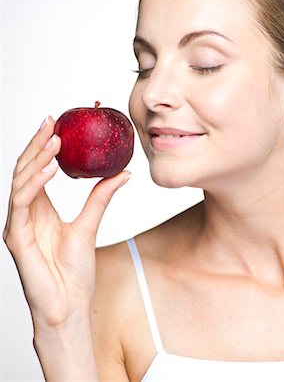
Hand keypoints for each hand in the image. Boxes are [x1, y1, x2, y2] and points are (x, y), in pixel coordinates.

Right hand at [3, 116, 130, 329]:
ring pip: (20, 181)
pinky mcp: (15, 237)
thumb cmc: (75, 273)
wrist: (69, 307)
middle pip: (25, 170)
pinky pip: (21, 202)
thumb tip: (123, 173)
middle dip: (36, 144)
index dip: (43, 146)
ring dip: (35, 158)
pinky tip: (48, 167)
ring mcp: (17, 224)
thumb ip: (101, 197)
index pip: (37, 170)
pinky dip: (33, 183)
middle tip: (51, 121)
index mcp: (40, 209)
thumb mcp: (90, 225)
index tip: (57, 124)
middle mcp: (25, 213)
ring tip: (54, 140)